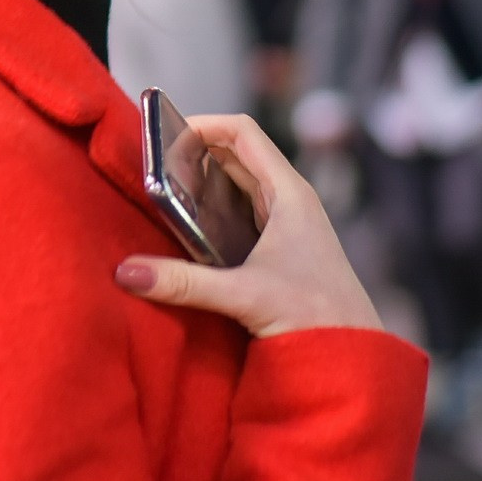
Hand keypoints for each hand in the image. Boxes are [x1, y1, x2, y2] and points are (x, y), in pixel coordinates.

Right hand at [114, 114, 382, 339]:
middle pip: (239, 155)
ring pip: (241, 186)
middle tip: (155, 163)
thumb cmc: (317, 316)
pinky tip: (191, 231)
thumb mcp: (244, 294)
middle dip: (198, 153)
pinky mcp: (283, 249)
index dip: (206, 124)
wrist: (354, 357)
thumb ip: (184, 283)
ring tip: (166, 191)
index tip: (167, 133)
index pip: (244, 133)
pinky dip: (215, 211)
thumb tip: (127, 272)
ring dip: (205, 183)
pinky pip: (244, 214)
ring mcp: (289, 225)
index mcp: (290, 193)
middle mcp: (291, 201)